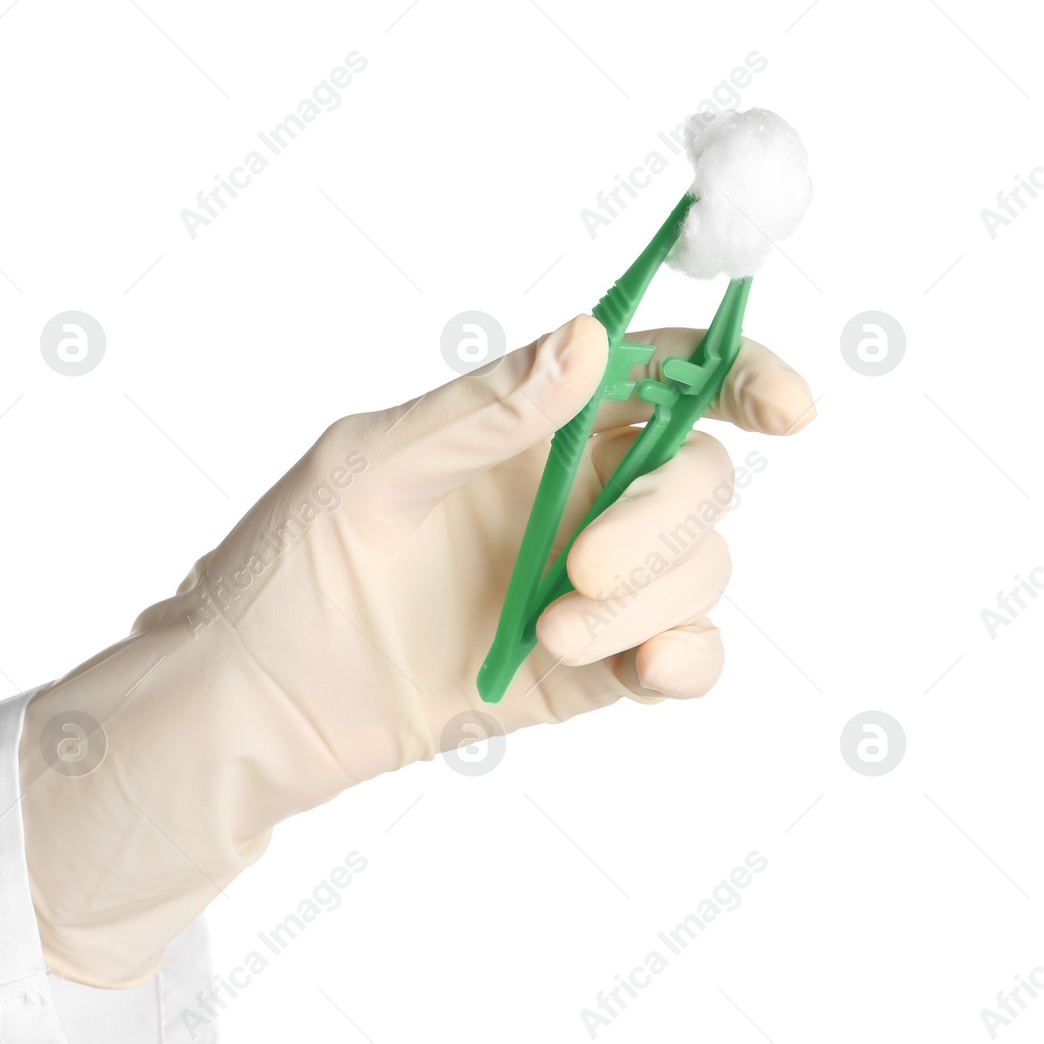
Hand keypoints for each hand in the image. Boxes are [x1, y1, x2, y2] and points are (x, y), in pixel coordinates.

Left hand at [20, 314, 814, 985]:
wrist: (258, 706)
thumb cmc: (289, 566)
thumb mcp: (367, 471)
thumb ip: (483, 413)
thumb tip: (588, 337)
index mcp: (525, 427)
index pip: (659, 376)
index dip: (738, 375)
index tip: (785, 407)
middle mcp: (570, 496)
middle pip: (695, 475)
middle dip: (667, 515)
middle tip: (583, 563)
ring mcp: (585, 586)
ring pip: (699, 568)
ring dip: (652, 599)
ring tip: (552, 636)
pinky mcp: (589, 671)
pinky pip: (684, 654)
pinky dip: (689, 659)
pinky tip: (645, 669)